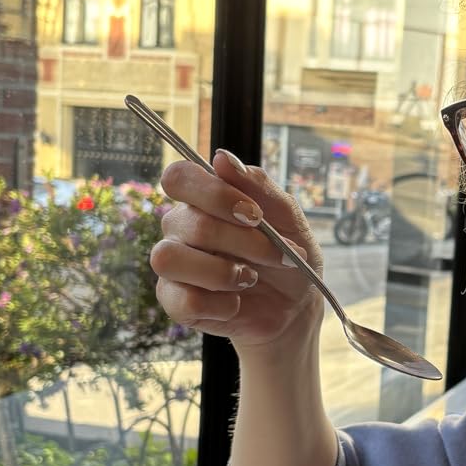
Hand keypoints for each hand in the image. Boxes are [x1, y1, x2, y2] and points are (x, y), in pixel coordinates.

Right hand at [151, 153, 324, 352]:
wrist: (296, 307)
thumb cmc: (288, 256)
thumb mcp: (289, 219)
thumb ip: (259, 185)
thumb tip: (222, 158)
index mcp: (203, 200)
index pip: (179, 178)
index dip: (213, 193)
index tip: (253, 214)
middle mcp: (181, 229)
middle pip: (188, 222)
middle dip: (242, 241)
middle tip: (276, 254)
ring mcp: (175, 267)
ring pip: (169, 258)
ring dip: (221, 272)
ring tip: (250, 278)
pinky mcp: (176, 303)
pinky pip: (182, 301)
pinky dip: (219, 304)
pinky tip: (236, 303)